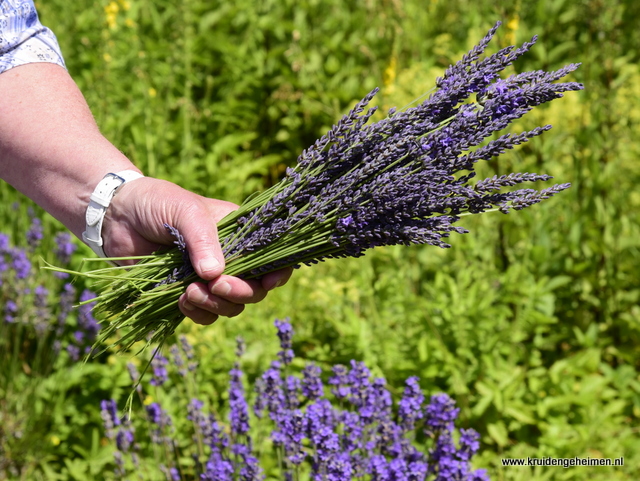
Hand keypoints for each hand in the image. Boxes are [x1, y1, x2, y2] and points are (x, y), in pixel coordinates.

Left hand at [102, 177, 292, 324]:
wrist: (116, 215)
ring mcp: (209, 278)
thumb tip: (216, 275)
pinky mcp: (187, 293)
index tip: (268, 282)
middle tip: (217, 285)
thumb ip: (203, 240)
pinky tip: (181, 300)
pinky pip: (205, 315)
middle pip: (255, 289)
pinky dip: (198, 313)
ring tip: (189, 292)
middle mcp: (230, 258)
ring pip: (231, 306)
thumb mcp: (185, 211)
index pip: (272, 257)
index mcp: (240, 233)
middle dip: (240, 292)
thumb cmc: (156, 202)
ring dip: (216, 305)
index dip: (277, 272)